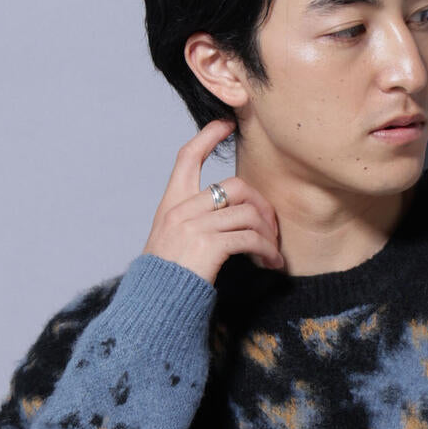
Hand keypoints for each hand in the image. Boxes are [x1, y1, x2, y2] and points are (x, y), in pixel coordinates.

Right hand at [142, 119, 282, 284]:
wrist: (154, 304)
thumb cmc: (166, 279)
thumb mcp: (172, 242)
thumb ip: (194, 223)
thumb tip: (230, 216)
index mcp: (171, 205)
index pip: (187, 158)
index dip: (207, 137)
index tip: (226, 124)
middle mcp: (181, 210)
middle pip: (234, 187)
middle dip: (260, 205)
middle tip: (271, 229)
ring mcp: (194, 226)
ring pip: (247, 214)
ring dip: (268, 235)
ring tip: (273, 254)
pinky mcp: (209, 245)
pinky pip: (250, 239)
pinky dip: (267, 251)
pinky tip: (271, 263)